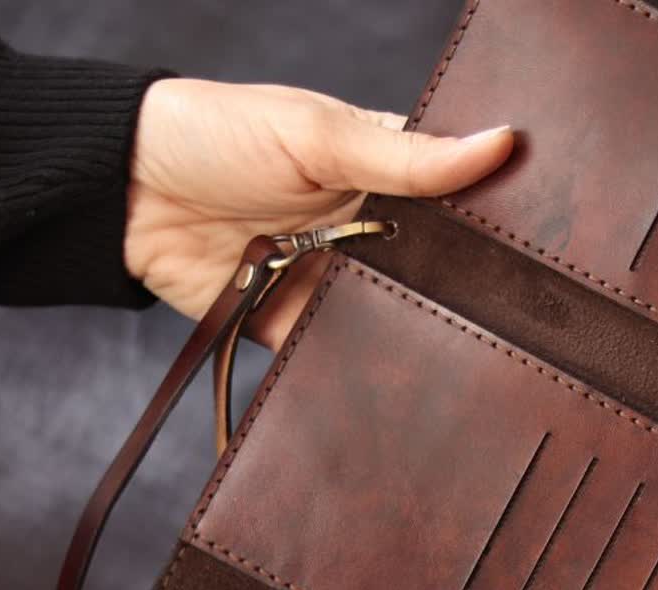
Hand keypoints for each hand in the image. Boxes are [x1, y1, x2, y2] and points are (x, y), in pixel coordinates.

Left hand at [124, 80, 513, 343]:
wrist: (123, 192)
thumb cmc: (217, 134)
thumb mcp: (318, 135)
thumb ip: (406, 154)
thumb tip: (500, 142)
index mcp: (383, 171)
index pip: (457, 202)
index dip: (491, 226)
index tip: (535, 253)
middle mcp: (366, 230)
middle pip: (431, 273)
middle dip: (455, 294)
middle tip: (507, 320)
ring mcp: (331, 281)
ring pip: (391, 321)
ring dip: (410, 336)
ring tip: (458, 358)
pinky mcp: (292, 325)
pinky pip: (334, 358)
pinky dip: (351, 371)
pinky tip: (389, 387)